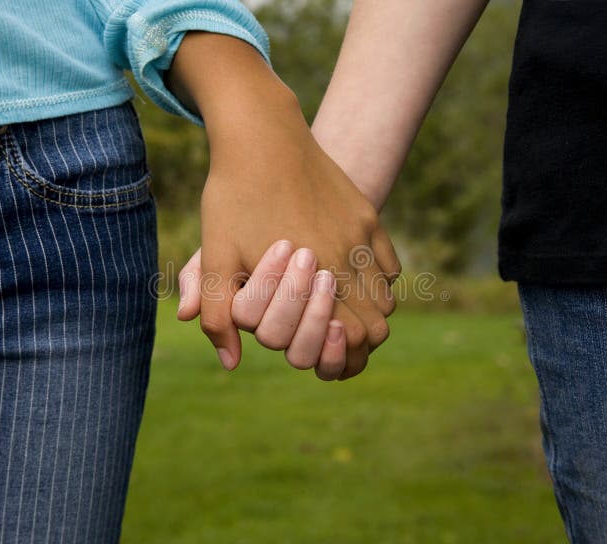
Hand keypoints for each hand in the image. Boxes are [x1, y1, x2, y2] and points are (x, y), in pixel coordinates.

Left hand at [168, 33, 400, 378]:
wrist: (261, 135)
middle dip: (357, 339)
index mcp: (314, 274)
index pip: (355, 337)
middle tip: (331, 339)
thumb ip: (219, 314)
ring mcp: (362, 233)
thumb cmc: (233, 197)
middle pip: (379, 324)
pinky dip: (377, 279)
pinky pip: (389, 262)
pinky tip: (349, 274)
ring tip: (339, 309)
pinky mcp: (366, 213)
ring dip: (367, 309)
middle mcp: (348, 256)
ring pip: (387, 295)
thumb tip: (230, 363)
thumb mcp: (217, 256)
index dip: (341, 355)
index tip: (321, 352)